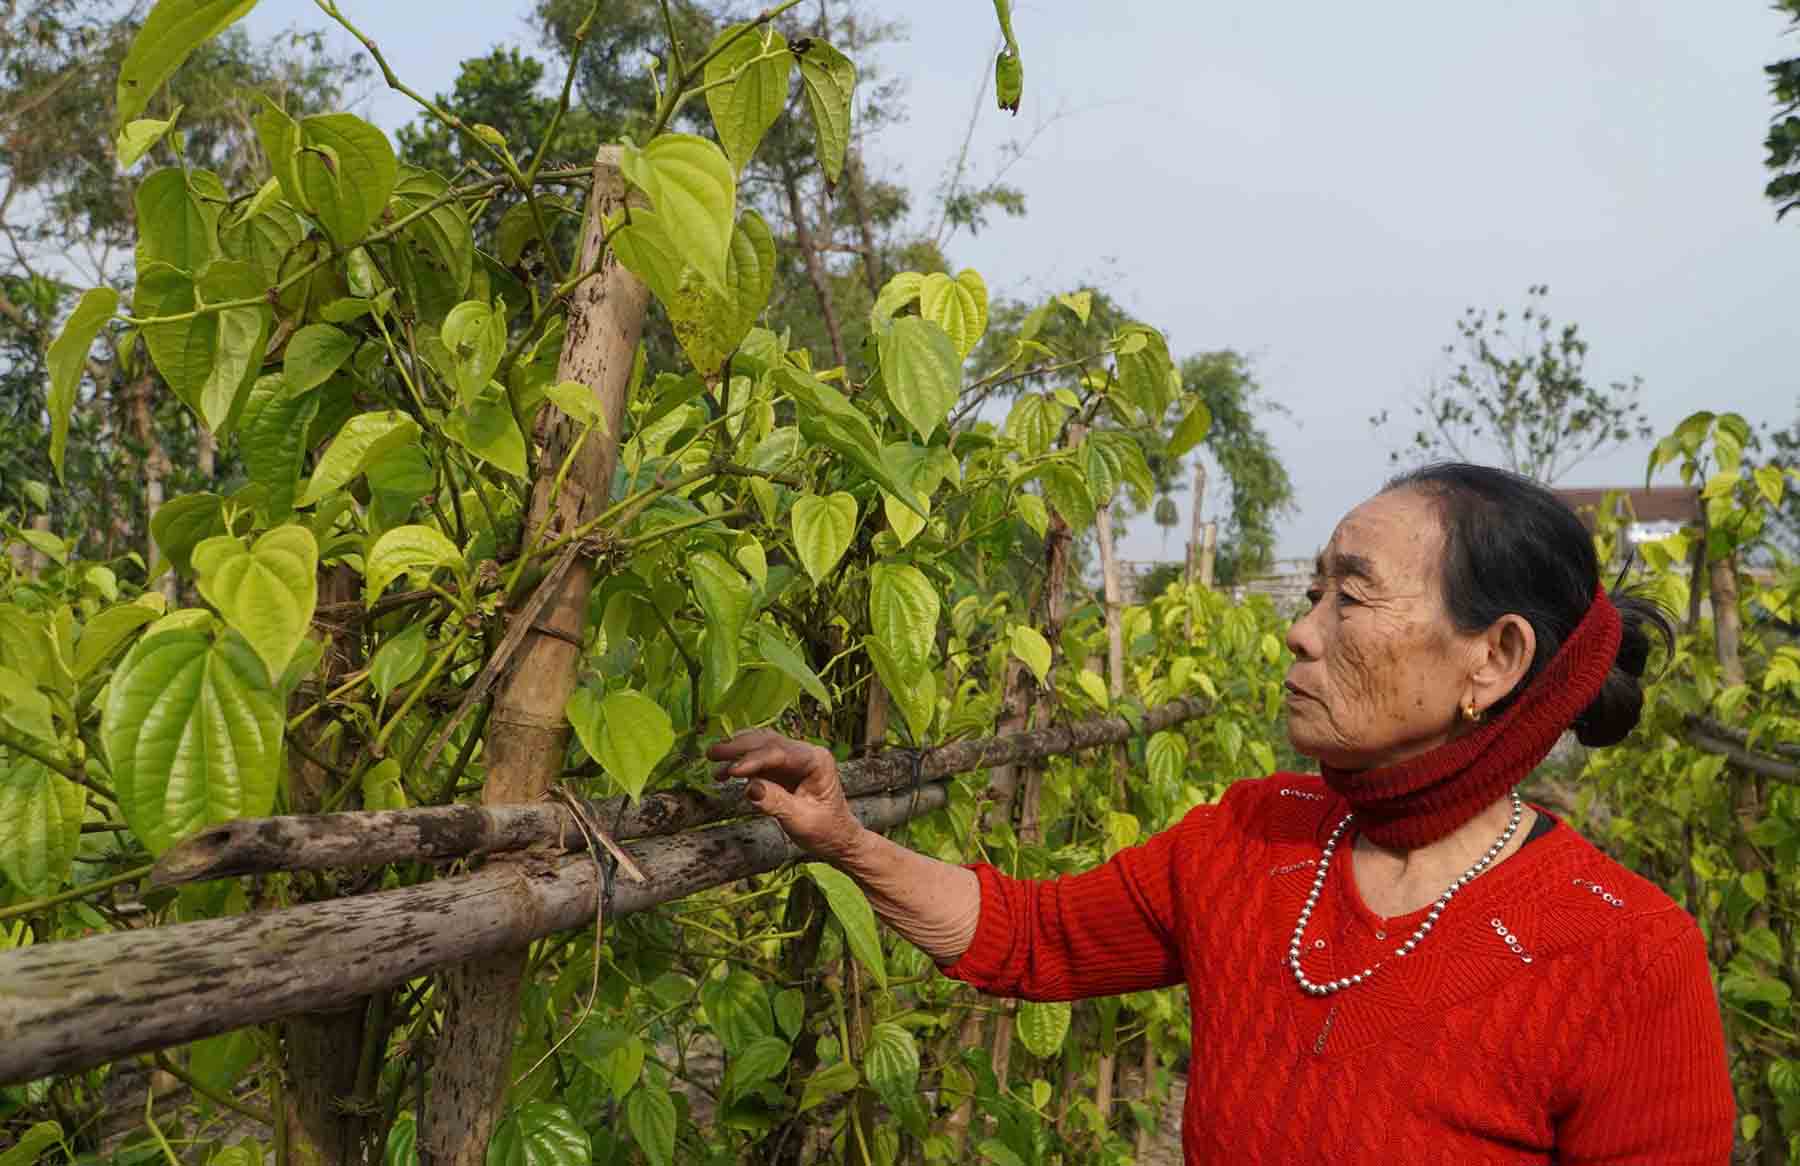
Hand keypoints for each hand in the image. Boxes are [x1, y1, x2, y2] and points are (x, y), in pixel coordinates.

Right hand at [708, 729, 864, 861]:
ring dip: (735, 750)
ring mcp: (792, 759)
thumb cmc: (826, 830)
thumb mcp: (801, 821)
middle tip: (712, 753)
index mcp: (817, 761)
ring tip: (712, 758)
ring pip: (760, 745)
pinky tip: (723, 772)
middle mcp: (805, 753)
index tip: (733, 771)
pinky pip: (757, 759)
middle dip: (739, 747)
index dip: (755, 760)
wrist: (837, 838)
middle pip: (768, 742)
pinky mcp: (781, 769)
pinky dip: (739, 763)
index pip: (781, 753)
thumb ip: (776, 803)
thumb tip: (749, 788)